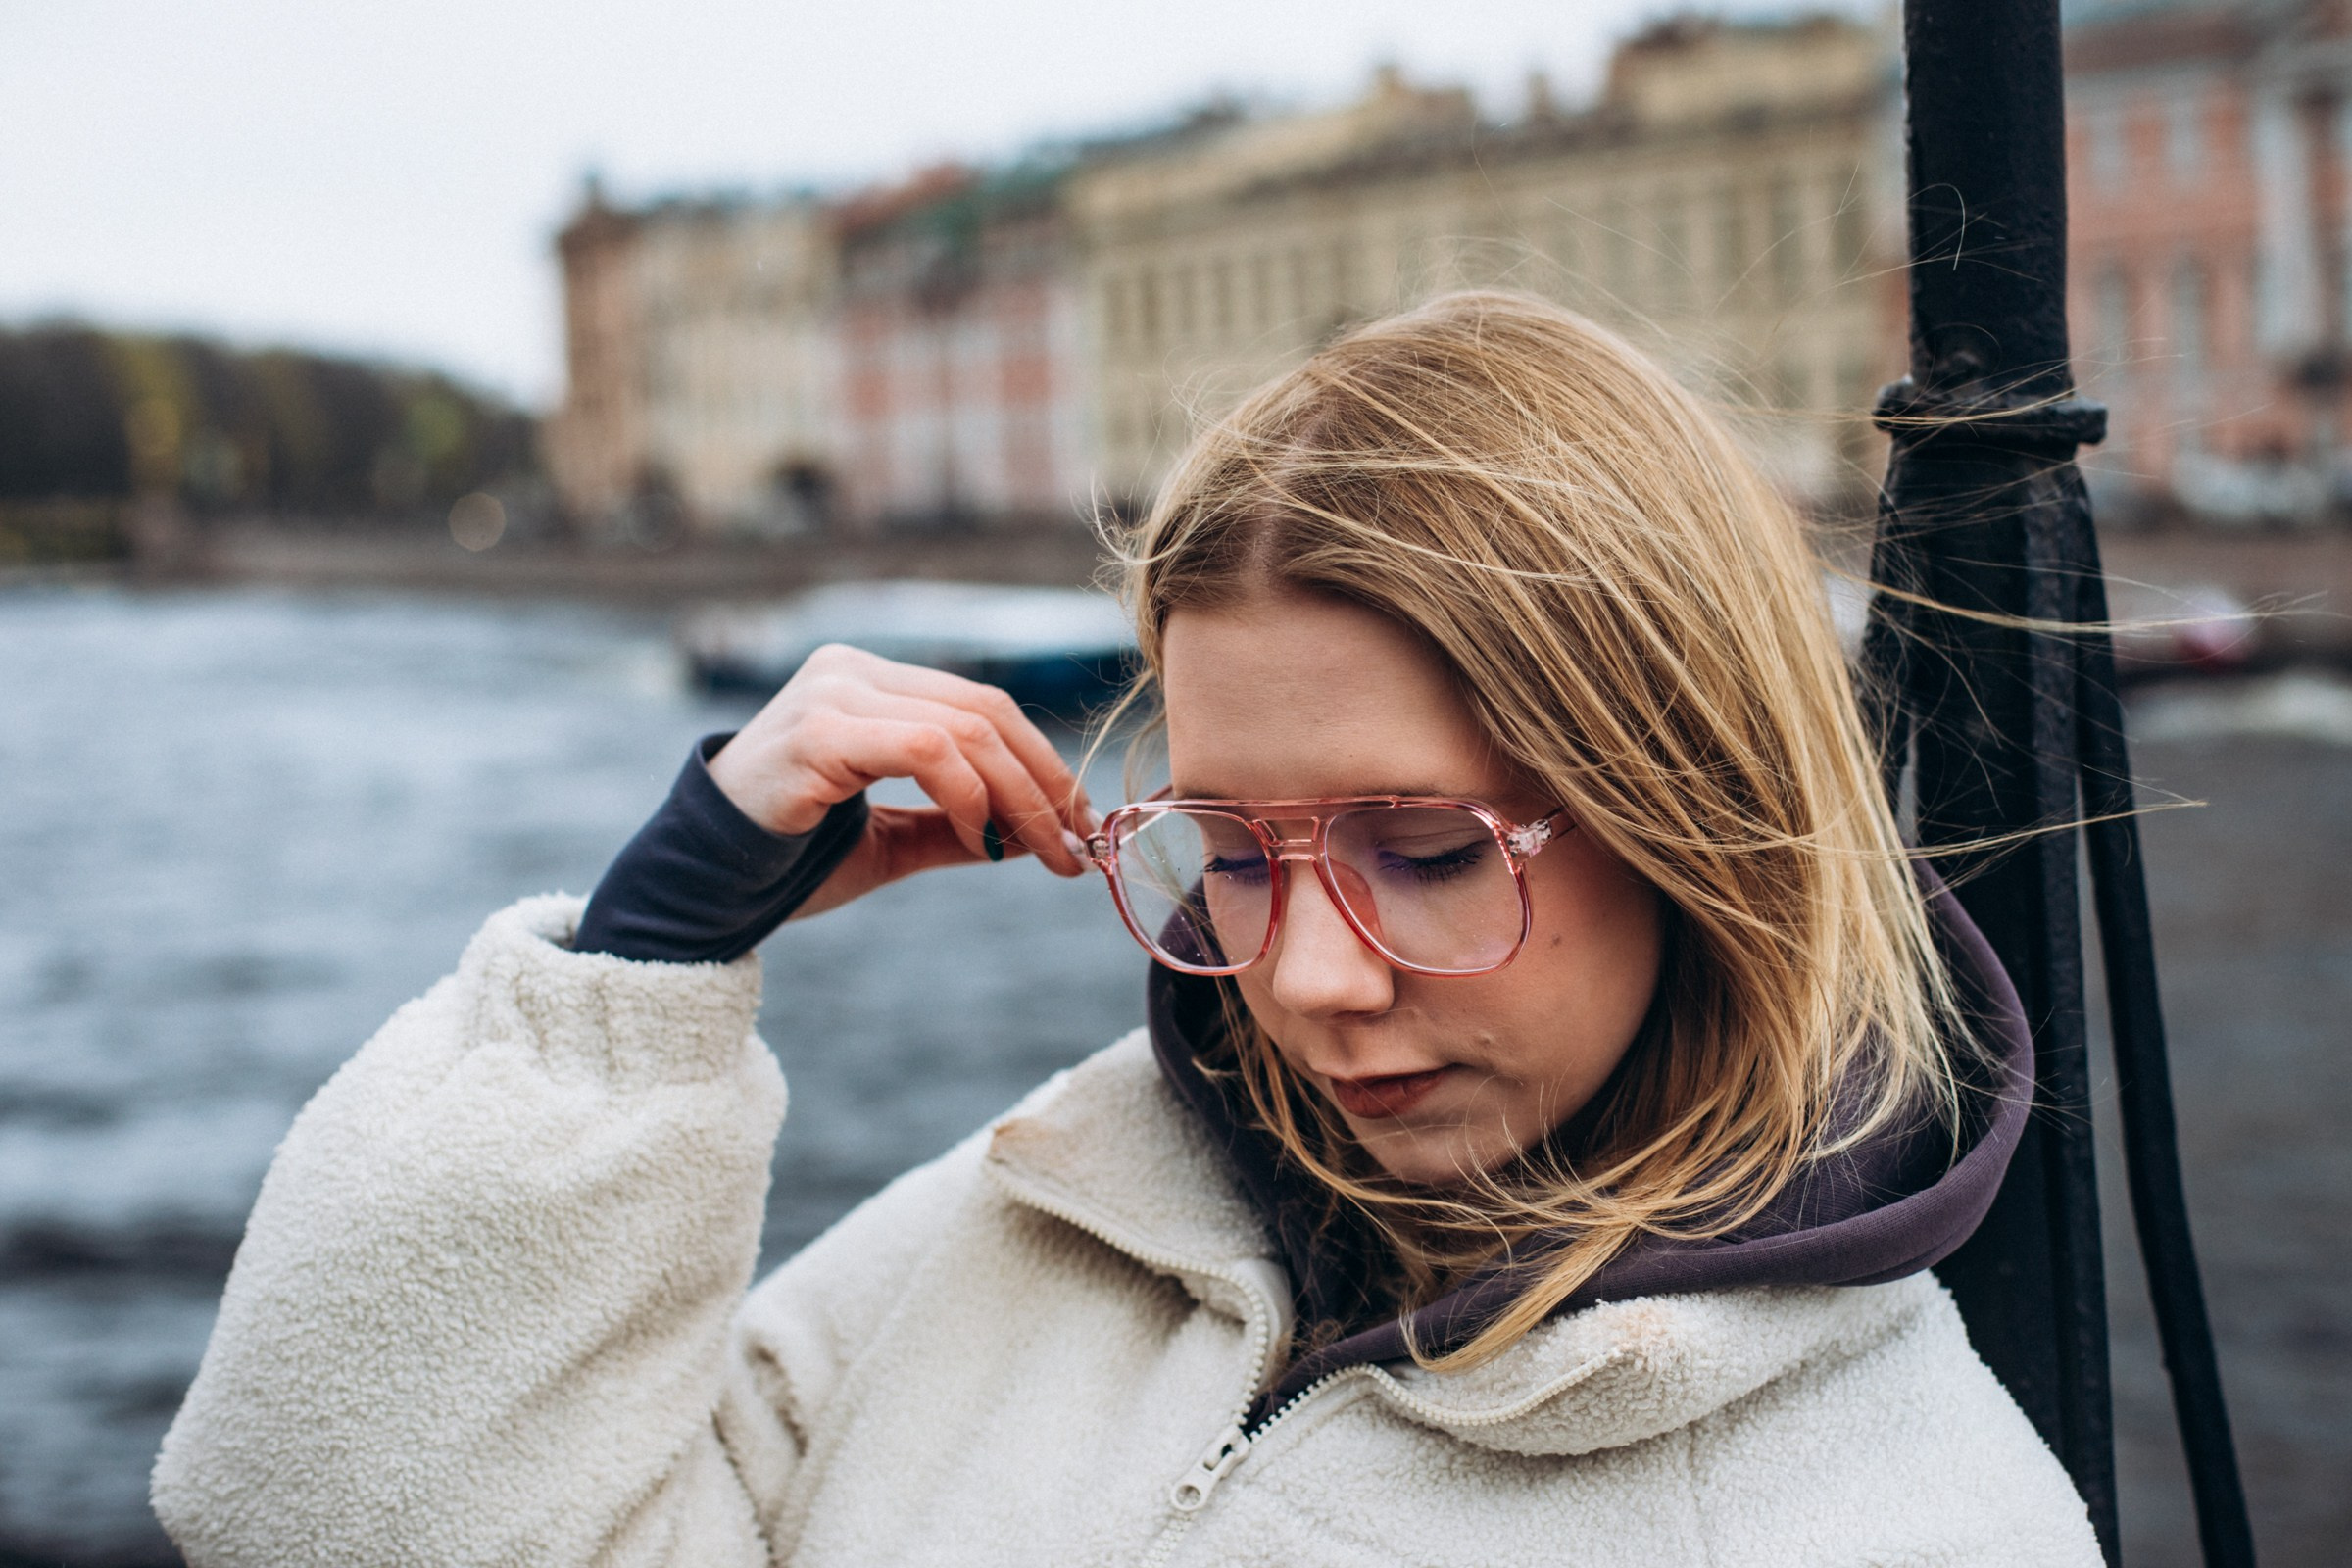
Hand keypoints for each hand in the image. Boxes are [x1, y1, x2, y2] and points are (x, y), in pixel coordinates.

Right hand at [705, 643, 1097, 918]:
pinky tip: (981, 840)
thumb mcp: (895, 840)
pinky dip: (970, 797)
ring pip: (966, 728)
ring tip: (1041, 854)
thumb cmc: (791, 859)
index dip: (1045, 764)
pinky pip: (925, 750)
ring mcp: (833, 691)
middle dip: (1045, 784)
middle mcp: (854, 670)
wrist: (703, 883)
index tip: (1082, 826)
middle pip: (986, 712)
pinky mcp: (818, 729)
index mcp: (873, 684)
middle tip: (1077, 847)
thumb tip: (1037, 834)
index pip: (985, 706)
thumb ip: (958, 828)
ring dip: (1020, 798)